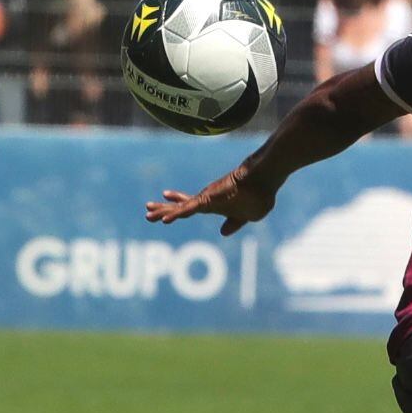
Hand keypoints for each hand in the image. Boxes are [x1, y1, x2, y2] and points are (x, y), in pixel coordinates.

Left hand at [145, 165, 278, 235]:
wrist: (264, 180)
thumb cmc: (260, 195)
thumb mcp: (249, 215)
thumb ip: (235, 223)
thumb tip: (223, 232)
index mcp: (216, 204)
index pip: (193, 206)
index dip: (179, 206)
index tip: (166, 200)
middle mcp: (207, 200)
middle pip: (182, 206)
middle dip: (164, 209)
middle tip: (148, 210)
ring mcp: (206, 199)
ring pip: (181, 208)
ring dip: (164, 212)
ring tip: (147, 213)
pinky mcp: (208, 200)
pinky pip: (189, 210)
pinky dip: (176, 215)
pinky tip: (164, 220)